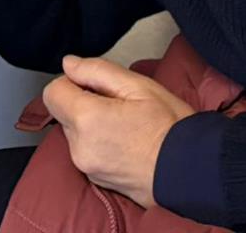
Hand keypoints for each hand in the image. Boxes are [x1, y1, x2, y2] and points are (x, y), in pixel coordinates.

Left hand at [42, 56, 193, 209]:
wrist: (192, 172)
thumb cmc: (170, 127)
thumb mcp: (139, 86)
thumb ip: (97, 70)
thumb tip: (69, 64)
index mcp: (86, 119)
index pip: (52, 92)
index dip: (72, 82)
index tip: (97, 85)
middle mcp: (79, 147)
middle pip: (64, 113)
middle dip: (84, 103)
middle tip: (121, 104)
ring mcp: (87, 167)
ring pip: (75, 132)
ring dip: (92, 124)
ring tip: (128, 125)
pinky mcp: (97, 180)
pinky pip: (87, 151)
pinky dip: (99, 143)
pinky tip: (128, 142)